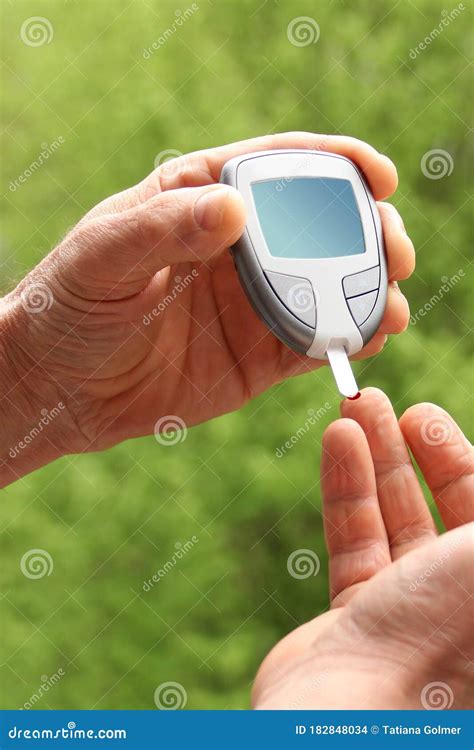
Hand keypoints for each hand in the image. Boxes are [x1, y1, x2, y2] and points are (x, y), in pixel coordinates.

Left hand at [1, 134, 412, 483]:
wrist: (61, 386)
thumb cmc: (69, 306)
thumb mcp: (103, 255)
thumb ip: (164, 229)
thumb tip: (235, 210)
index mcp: (202, 201)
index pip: (280, 168)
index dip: (336, 164)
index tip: (377, 175)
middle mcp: (239, 250)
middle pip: (321, 227)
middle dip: (369, 233)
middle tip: (394, 250)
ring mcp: (254, 304)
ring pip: (330, 287)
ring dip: (370, 291)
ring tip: (391, 306)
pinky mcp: (259, 356)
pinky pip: (315, 342)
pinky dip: (348, 339)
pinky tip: (368, 339)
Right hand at [252, 389, 472, 708]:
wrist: (359, 724)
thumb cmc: (454, 640)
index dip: (457, 459)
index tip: (422, 415)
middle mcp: (461, 606)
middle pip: (442, 510)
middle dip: (414, 450)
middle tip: (383, 403)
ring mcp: (409, 613)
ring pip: (392, 520)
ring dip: (373, 458)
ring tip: (352, 406)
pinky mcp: (356, 619)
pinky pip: (354, 541)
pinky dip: (344, 489)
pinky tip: (337, 441)